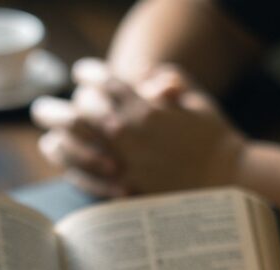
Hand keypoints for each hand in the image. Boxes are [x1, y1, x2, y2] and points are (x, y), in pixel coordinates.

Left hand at [33, 59, 244, 196]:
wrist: (229, 181)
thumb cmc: (215, 139)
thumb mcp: (197, 101)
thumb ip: (170, 80)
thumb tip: (145, 75)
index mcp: (146, 109)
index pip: (106, 83)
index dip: (90, 73)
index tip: (81, 71)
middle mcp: (130, 135)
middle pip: (81, 112)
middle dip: (63, 105)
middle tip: (50, 104)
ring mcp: (125, 164)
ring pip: (76, 146)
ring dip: (58, 136)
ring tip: (50, 133)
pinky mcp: (125, 189)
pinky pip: (86, 177)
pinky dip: (69, 166)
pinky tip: (65, 162)